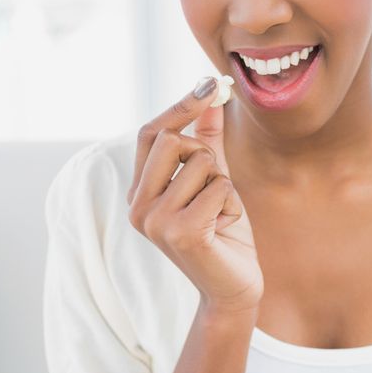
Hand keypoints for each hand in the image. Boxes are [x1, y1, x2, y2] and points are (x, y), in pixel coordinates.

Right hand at [126, 78, 263, 314]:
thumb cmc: (223, 236)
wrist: (233, 288)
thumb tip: (211, 94)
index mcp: (139, 192)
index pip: (150, 134)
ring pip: (201, 163)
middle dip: (205, 156)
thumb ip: (207, 140)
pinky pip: (218, 188)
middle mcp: (138, 207)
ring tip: (219, 215)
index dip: (179, 106)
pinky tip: (224, 228)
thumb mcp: (214, 181)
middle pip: (172, 140)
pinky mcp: (181, 233)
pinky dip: (231, 203)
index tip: (210, 83)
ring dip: (222, 184)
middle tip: (215, 189)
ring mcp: (155, 222)